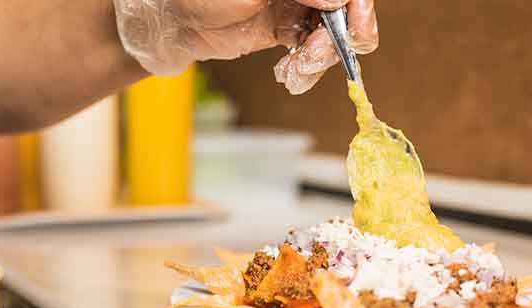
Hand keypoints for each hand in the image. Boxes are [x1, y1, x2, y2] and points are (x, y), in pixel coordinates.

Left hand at [113, 0, 377, 93]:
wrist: (175, 21)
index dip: (357, 4)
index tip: (354, 23)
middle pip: (347, 8)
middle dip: (339, 37)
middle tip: (316, 55)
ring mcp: (298, 5)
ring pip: (333, 33)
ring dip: (321, 58)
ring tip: (296, 70)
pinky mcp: (287, 30)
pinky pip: (313, 51)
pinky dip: (307, 69)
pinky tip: (289, 75)